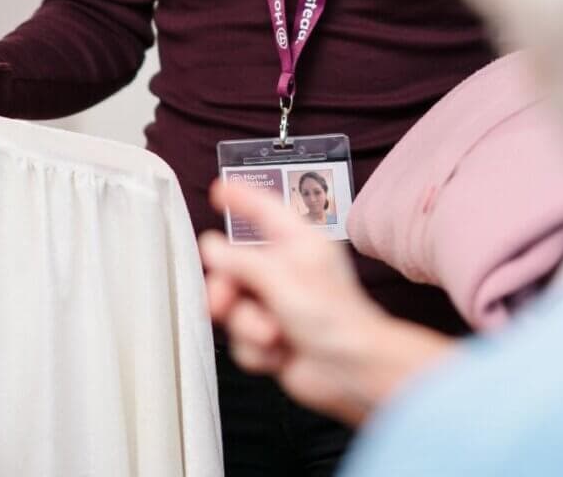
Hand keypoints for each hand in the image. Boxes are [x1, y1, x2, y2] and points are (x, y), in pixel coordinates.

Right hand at [200, 180, 452, 425]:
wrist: (351, 371)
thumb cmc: (334, 318)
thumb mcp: (280, 278)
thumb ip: (240, 261)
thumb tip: (211, 247)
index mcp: (297, 243)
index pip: (264, 210)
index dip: (241, 197)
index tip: (218, 191)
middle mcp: (286, 270)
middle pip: (235, 268)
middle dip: (227, 290)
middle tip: (221, 303)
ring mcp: (278, 305)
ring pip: (235, 308)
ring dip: (248, 326)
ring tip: (272, 335)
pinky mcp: (273, 338)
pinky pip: (242, 339)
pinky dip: (257, 350)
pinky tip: (280, 353)